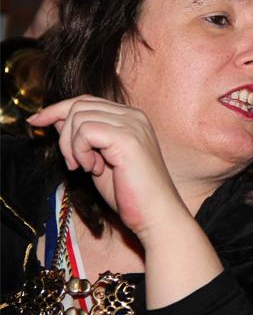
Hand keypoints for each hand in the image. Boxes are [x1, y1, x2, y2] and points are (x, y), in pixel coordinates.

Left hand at [26, 95, 188, 239]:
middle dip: (63, 134)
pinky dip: (80, 151)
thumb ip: (82, 138)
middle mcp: (133, 116)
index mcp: (130, 118)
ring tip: (86, 168)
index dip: (57, 110)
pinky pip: (85, 131)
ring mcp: (132, 124)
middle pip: (79, 104)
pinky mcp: (127, 137)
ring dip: (72, 146)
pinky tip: (92, 169)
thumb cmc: (130, 193)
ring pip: (78, 116)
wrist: (155, 214)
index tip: (35, 123)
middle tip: (73, 164)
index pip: (86, 100)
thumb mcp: (98, 160)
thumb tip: (56, 119)